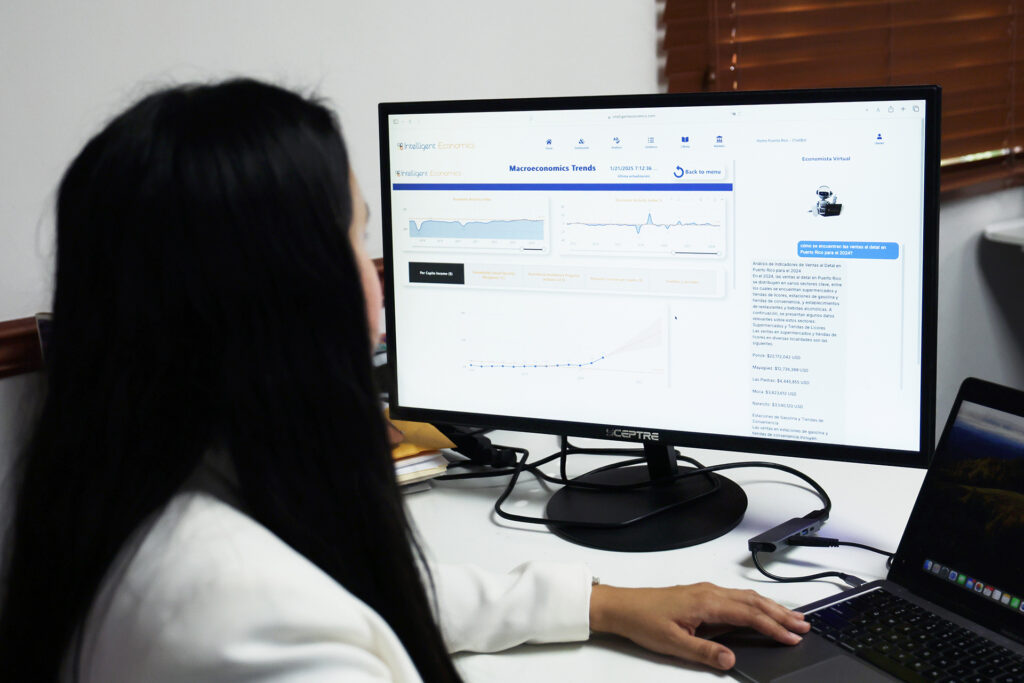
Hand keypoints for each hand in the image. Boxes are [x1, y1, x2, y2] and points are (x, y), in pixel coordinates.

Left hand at [588, 582, 809, 669]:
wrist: (622, 606)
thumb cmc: (644, 621)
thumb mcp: (673, 644)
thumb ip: (704, 652)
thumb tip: (731, 659)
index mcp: (706, 602)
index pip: (749, 614)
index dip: (773, 626)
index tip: (793, 637)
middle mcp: (709, 592)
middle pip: (753, 601)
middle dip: (781, 613)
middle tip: (804, 625)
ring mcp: (706, 592)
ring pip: (746, 597)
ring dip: (770, 607)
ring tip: (791, 618)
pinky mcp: (700, 595)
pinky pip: (735, 597)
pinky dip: (754, 604)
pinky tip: (760, 611)